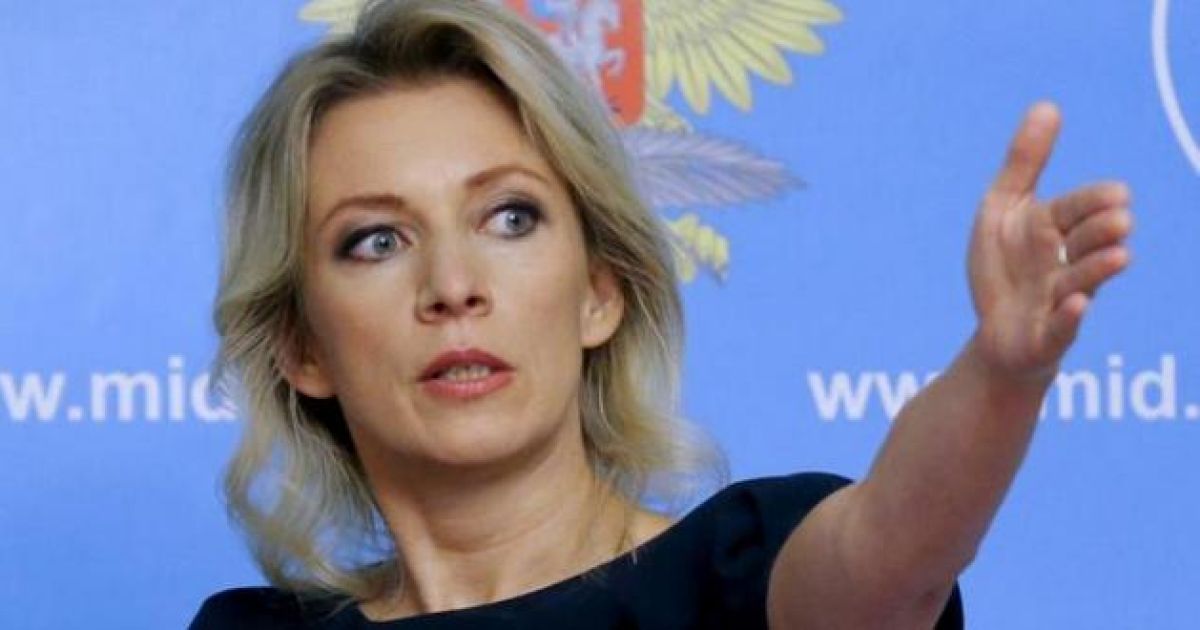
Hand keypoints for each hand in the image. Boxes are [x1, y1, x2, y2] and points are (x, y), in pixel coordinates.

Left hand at [967, 102, 1132, 381]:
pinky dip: (1069, 316)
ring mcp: (1058, 300)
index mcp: (1052, 229)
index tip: (1117, 194)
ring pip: (1081, 281)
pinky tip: (1075, 304)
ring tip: (1120, 256)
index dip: (1094, 202)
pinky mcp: (1048, 335)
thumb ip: (1024, 162)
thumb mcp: (1002, 209)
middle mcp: (1063, 262)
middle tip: (1121, 220)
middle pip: (1086, 243)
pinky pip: (1061, 327)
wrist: (996, 333)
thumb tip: (1047, 105)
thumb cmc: (1004, 267)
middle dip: (1101, 231)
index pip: (1075, 208)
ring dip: (1097, 269)